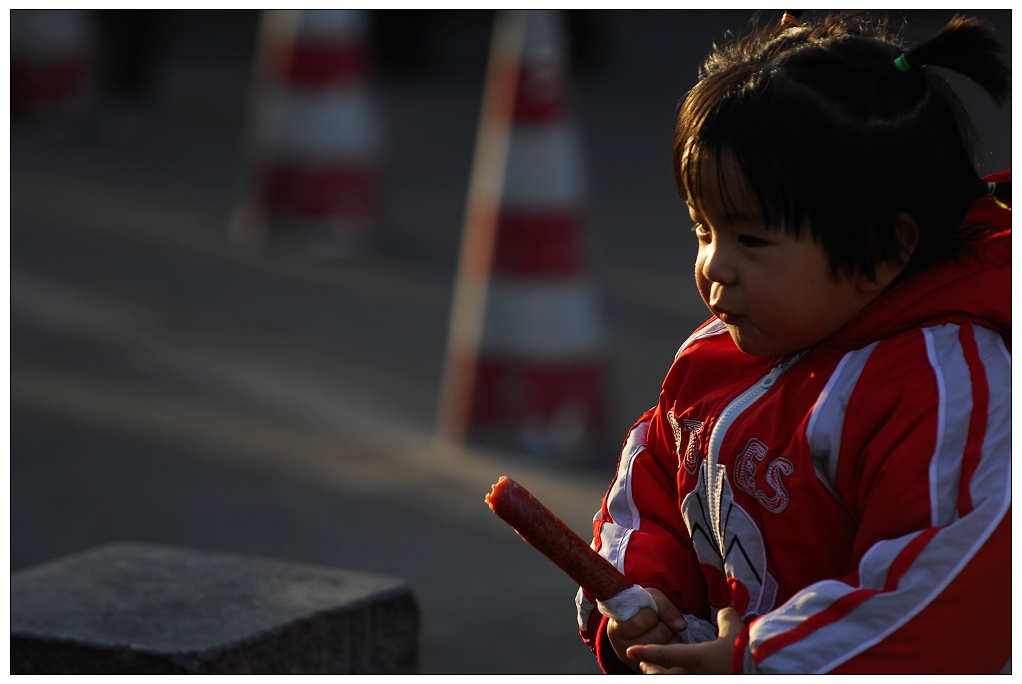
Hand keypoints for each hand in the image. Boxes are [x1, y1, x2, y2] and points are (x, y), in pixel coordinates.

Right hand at [606, 588, 687, 671]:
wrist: (637, 620)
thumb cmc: (640, 608)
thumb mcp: (648, 598)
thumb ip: (663, 606)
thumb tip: (681, 626)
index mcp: (616, 630)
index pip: (643, 621)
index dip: (651, 613)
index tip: (644, 612)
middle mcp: (625, 651)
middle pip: (660, 635)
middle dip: (662, 624)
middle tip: (653, 622)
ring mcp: (639, 663)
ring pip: (669, 646)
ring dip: (670, 634)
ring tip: (659, 631)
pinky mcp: (654, 669)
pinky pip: (674, 656)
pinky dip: (674, 646)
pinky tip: (665, 642)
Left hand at [626, 606, 744, 673]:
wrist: (765, 668)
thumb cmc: (747, 652)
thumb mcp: (735, 630)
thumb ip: (725, 618)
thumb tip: (723, 613)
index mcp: (697, 659)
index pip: (664, 655)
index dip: (646, 652)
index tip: (631, 651)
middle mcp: (696, 675)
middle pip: (664, 676)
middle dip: (652, 670)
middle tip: (644, 664)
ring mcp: (703, 681)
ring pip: (675, 682)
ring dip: (665, 676)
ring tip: (658, 672)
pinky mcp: (713, 683)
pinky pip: (692, 682)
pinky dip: (684, 676)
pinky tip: (686, 673)